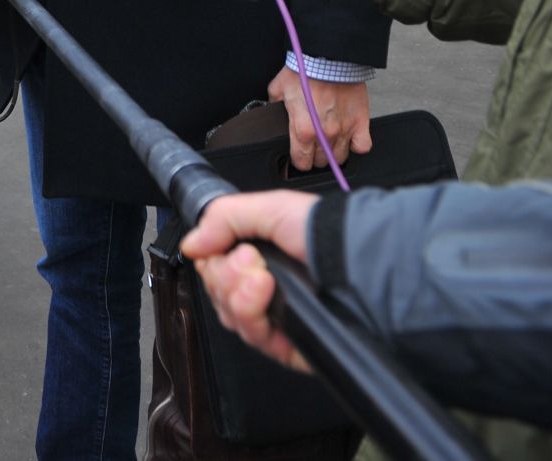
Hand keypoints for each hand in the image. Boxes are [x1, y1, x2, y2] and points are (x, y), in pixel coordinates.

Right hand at [179, 189, 319, 372]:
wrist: (361, 264)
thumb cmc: (325, 232)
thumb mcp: (270, 207)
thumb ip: (222, 218)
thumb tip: (191, 245)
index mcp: (260, 255)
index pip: (214, 266)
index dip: (212, 260)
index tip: (223, 249)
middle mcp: (265, 286)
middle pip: (217, 291)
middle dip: (225, 274)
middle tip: (251, 259)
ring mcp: (275, 316)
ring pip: (229, 315)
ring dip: (237, 293)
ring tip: (262, 277)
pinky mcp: (287, 344)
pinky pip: (252, 337)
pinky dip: (250, 314)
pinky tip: (263, 293)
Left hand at [269, 68, 372, 170]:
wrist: (329, 58)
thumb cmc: (304, 70)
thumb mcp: (279, 88)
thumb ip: (275, 106)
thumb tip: (272, 111)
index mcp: (303, 129)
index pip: (301, 161)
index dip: (298, 161)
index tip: (298, 157)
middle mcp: (325, 134)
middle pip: (321, 161)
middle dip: (314, 157)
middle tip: (312, 147)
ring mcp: (344, 129)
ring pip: (340, 157)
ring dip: (333, 153)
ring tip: (329, 143)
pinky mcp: (361, 122)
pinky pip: (362, 147)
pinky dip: (356, 146)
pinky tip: (349, 139)